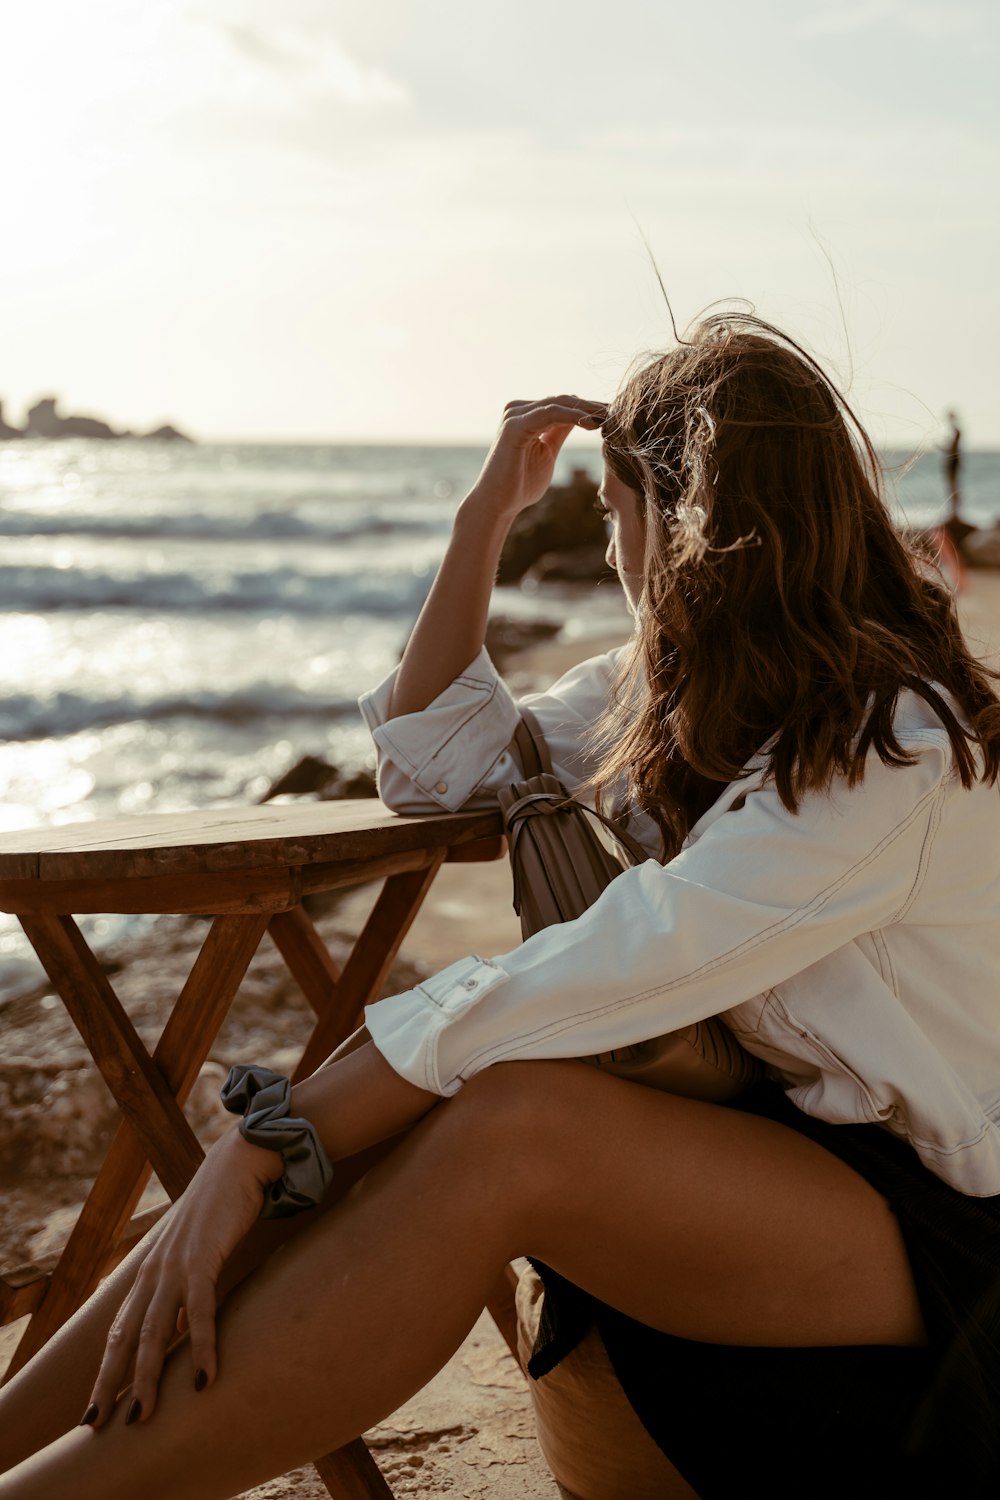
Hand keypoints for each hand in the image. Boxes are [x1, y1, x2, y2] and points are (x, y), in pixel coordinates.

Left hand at [83, 1128, 280, 1426]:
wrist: (240, 1160)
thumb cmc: (222, 1206)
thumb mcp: (197, 1254)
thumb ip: (186, 1290)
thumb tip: (185, 1329)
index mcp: (150, 1272)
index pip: (118, 1330)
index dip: (107, 1370)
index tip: (98, 1406)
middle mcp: (154, 1271)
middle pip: (125, 1337)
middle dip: (111, 1383)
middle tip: (101, 1423)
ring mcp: (175, 1265)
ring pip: (153, 1331)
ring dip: (148, 1376)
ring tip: (145, 1414)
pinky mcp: (202, 1258)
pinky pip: (199, 1310)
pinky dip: (202, 1345)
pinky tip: (205, 1376)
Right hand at [466, 395, 606, 520]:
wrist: (498, 504)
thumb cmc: (521, 485)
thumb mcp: (548, 453)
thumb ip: (559, 433)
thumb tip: (582, 419)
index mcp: (527, 415)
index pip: (565, 404)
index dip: (591, 409)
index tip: (616, 416)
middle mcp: (519, 409)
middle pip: (564, 400)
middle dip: (593, 406)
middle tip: (620, 412)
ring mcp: (515, 414)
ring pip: (559, 403)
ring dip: (587, 409)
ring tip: (610, 417)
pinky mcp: (515, 424)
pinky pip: (550, 413)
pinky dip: (572, 416)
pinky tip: (591, 423)